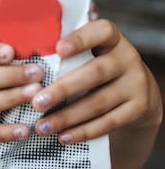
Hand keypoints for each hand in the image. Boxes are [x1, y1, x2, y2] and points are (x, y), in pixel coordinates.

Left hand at [31, 18, 162, 143]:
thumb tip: (29, 62)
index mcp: (112, 37)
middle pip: (95, 73)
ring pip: (99, 102)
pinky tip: (63, 137)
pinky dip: (84, 131)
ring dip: (68, 117)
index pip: (100, 31)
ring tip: (42, 126)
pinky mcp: (139, 108)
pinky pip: (109, 122)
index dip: (80, 40)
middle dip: (63, 90)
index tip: (58, 49)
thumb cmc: (100, 64)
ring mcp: (136, 83)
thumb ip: (69, 50)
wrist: (139, 89)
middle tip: (37, 102)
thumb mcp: (92, 50)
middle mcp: (128, 57)